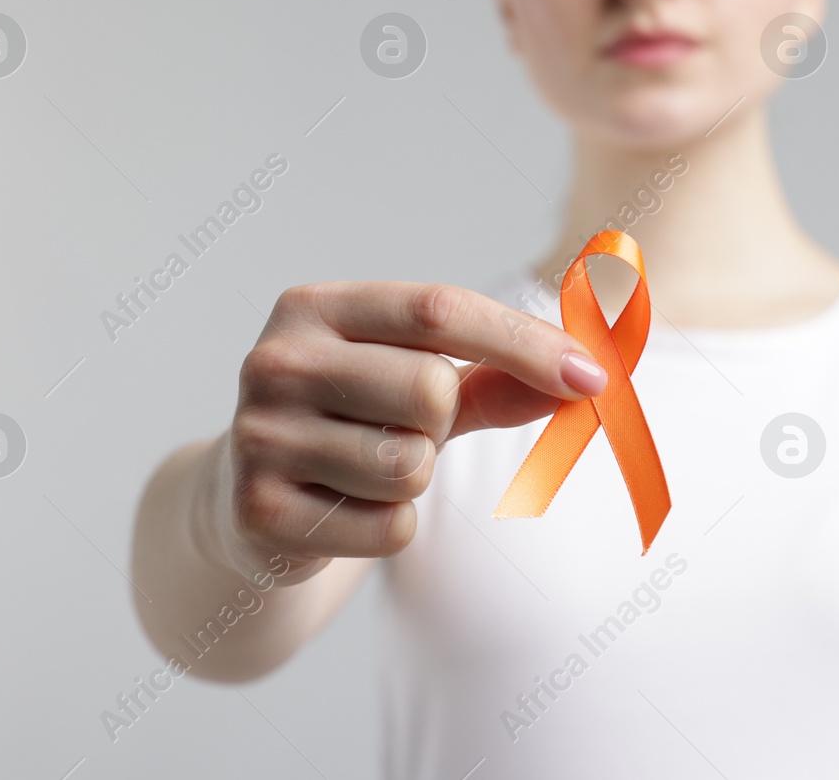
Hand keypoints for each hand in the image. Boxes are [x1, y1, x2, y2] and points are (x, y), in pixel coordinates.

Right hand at [203, 281, 607, 583]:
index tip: (593, 377)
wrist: (245, 506)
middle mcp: (275, 360)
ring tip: (364, 472)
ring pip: (410, 466)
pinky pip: (390, 529)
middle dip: (442, 424)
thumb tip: (589, 374)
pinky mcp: (260, 511)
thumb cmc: (353, 425)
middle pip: (430, 390)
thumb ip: (499, 376)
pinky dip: (389, 531)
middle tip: (401, 432)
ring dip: (414, 479)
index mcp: (315, 307)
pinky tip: (343, 513)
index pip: (438, 309)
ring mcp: (259, 435)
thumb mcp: (419, 385)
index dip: (524, 343)